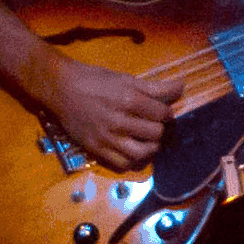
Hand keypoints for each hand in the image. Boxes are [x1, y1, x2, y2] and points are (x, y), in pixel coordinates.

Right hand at [41, 54, 179, 172]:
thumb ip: (155, 87)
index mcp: (129, 101)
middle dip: (159, 129)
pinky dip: (132, 160)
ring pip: (141, 153)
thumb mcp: (127, 79)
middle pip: (155, 134)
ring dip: (150, 147)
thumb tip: (182, 87)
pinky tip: (133, 149)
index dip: (166, 113)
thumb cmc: (96, 80)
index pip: (163, 114)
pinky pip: (122, 164)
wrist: (61, 89)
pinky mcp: (96, 149)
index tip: (161, 112)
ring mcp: (106, 138)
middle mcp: (119, 122)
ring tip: (147, 140)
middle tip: (154, 125)